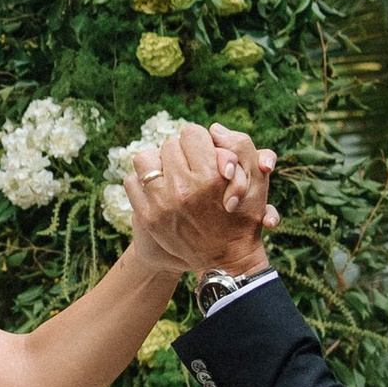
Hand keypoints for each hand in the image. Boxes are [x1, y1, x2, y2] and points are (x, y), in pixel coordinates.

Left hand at [118, 119, 278, 272]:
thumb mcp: (256, 181)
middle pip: (169, 145)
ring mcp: (162, 204)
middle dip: (180, 153)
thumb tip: (213, 128)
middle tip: (189, 167)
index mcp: (211, 176)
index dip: (199, 141)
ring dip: (157, 163)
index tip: (204, 154)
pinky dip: (142, 183)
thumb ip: (240, 147)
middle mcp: (184, 189)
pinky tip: (157, 189)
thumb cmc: (243, 216)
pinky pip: (132, 182)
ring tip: (170, 173)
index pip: (192, 133)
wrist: (225, 258)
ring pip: (145, 159)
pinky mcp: (147, 217)